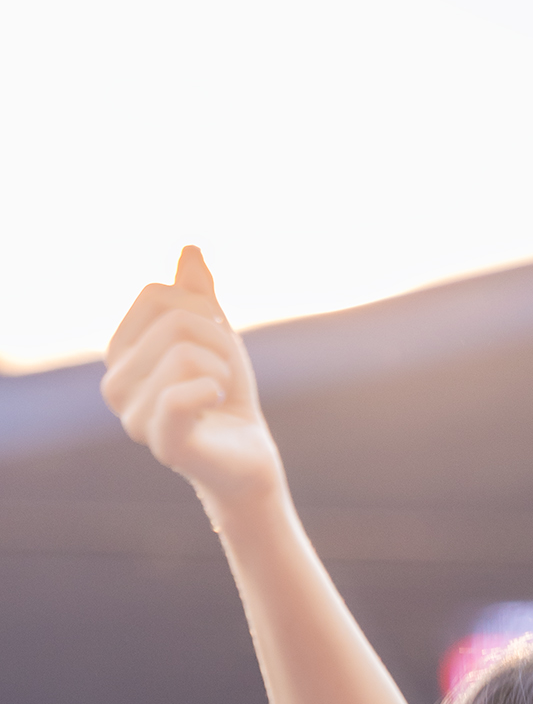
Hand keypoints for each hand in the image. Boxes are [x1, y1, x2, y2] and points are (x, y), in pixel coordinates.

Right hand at [100, 248, 284, 519]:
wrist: (248, 454)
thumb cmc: (226, 395)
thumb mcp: (215, 335)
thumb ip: (198, 294)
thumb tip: (190, 249)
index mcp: (119, 353)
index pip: (155, 294)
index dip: (201, 308)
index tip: (215, 342)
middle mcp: (114, 385)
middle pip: (174, 322)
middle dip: (219, 342)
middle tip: (223, 377)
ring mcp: (133, 418)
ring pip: (184, 354)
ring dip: (223, 371)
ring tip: (219, 397)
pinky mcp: (163, 443)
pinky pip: (180, 395)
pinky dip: (214, 390)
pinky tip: (217, 405)